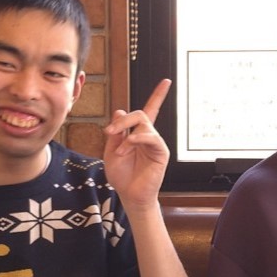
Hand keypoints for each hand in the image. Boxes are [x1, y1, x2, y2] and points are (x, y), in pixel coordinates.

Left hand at [103, 79, 171, 211]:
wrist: (129, 195)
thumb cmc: (121, 176)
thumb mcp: (111, 151)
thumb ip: (116, 132)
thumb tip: (121, 110)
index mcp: (137, 134)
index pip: (149, 110)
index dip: (158, 95)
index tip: (167, 81)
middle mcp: (148, 136)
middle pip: (139, 114)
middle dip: (123, 120)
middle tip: (110, 132)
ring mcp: (155, 143)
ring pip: (143, 122)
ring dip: (126, 133)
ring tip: (119, 150)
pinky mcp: (161, 152)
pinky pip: (150, 136)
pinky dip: (136, 139)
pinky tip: (127, 149)